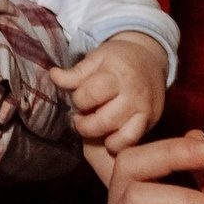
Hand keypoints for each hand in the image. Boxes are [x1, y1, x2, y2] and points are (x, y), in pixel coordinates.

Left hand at [54, 32, 167, 155]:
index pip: (92, 94)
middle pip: (103, 121)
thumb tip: (53, 76)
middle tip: (84, 115)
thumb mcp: (96, 59)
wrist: (149, 58)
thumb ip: (75, 73)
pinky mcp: (150, 122)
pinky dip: (117, 144)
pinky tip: (109, 135)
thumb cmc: (117, 60)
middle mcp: (133, 94)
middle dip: (85, 123)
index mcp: (117, 74)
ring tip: (96, 126)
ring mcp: (143, 110)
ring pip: (120, 137)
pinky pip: (131, 142)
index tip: (80, 97)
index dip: (79, 99)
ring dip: (100, 136)